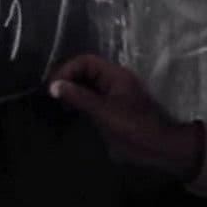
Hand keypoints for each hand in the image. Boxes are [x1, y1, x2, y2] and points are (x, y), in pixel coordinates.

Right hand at [49, 54, 201, 180]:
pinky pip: (92, 98)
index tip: (52, 86)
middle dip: (67, 79)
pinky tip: (69, 111)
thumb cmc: (132, 126)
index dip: (67, 69)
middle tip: (50, 95)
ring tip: (56, 104)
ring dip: (72, 91)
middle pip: (86, 71)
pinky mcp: (112, 108)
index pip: (86, 61)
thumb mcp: (103, 111)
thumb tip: (54, 85)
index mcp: (115, 74)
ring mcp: (114, 94)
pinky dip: (79, 101)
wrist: (156, 145)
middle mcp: (114, 80)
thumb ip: (78, 96)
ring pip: (88, 85)